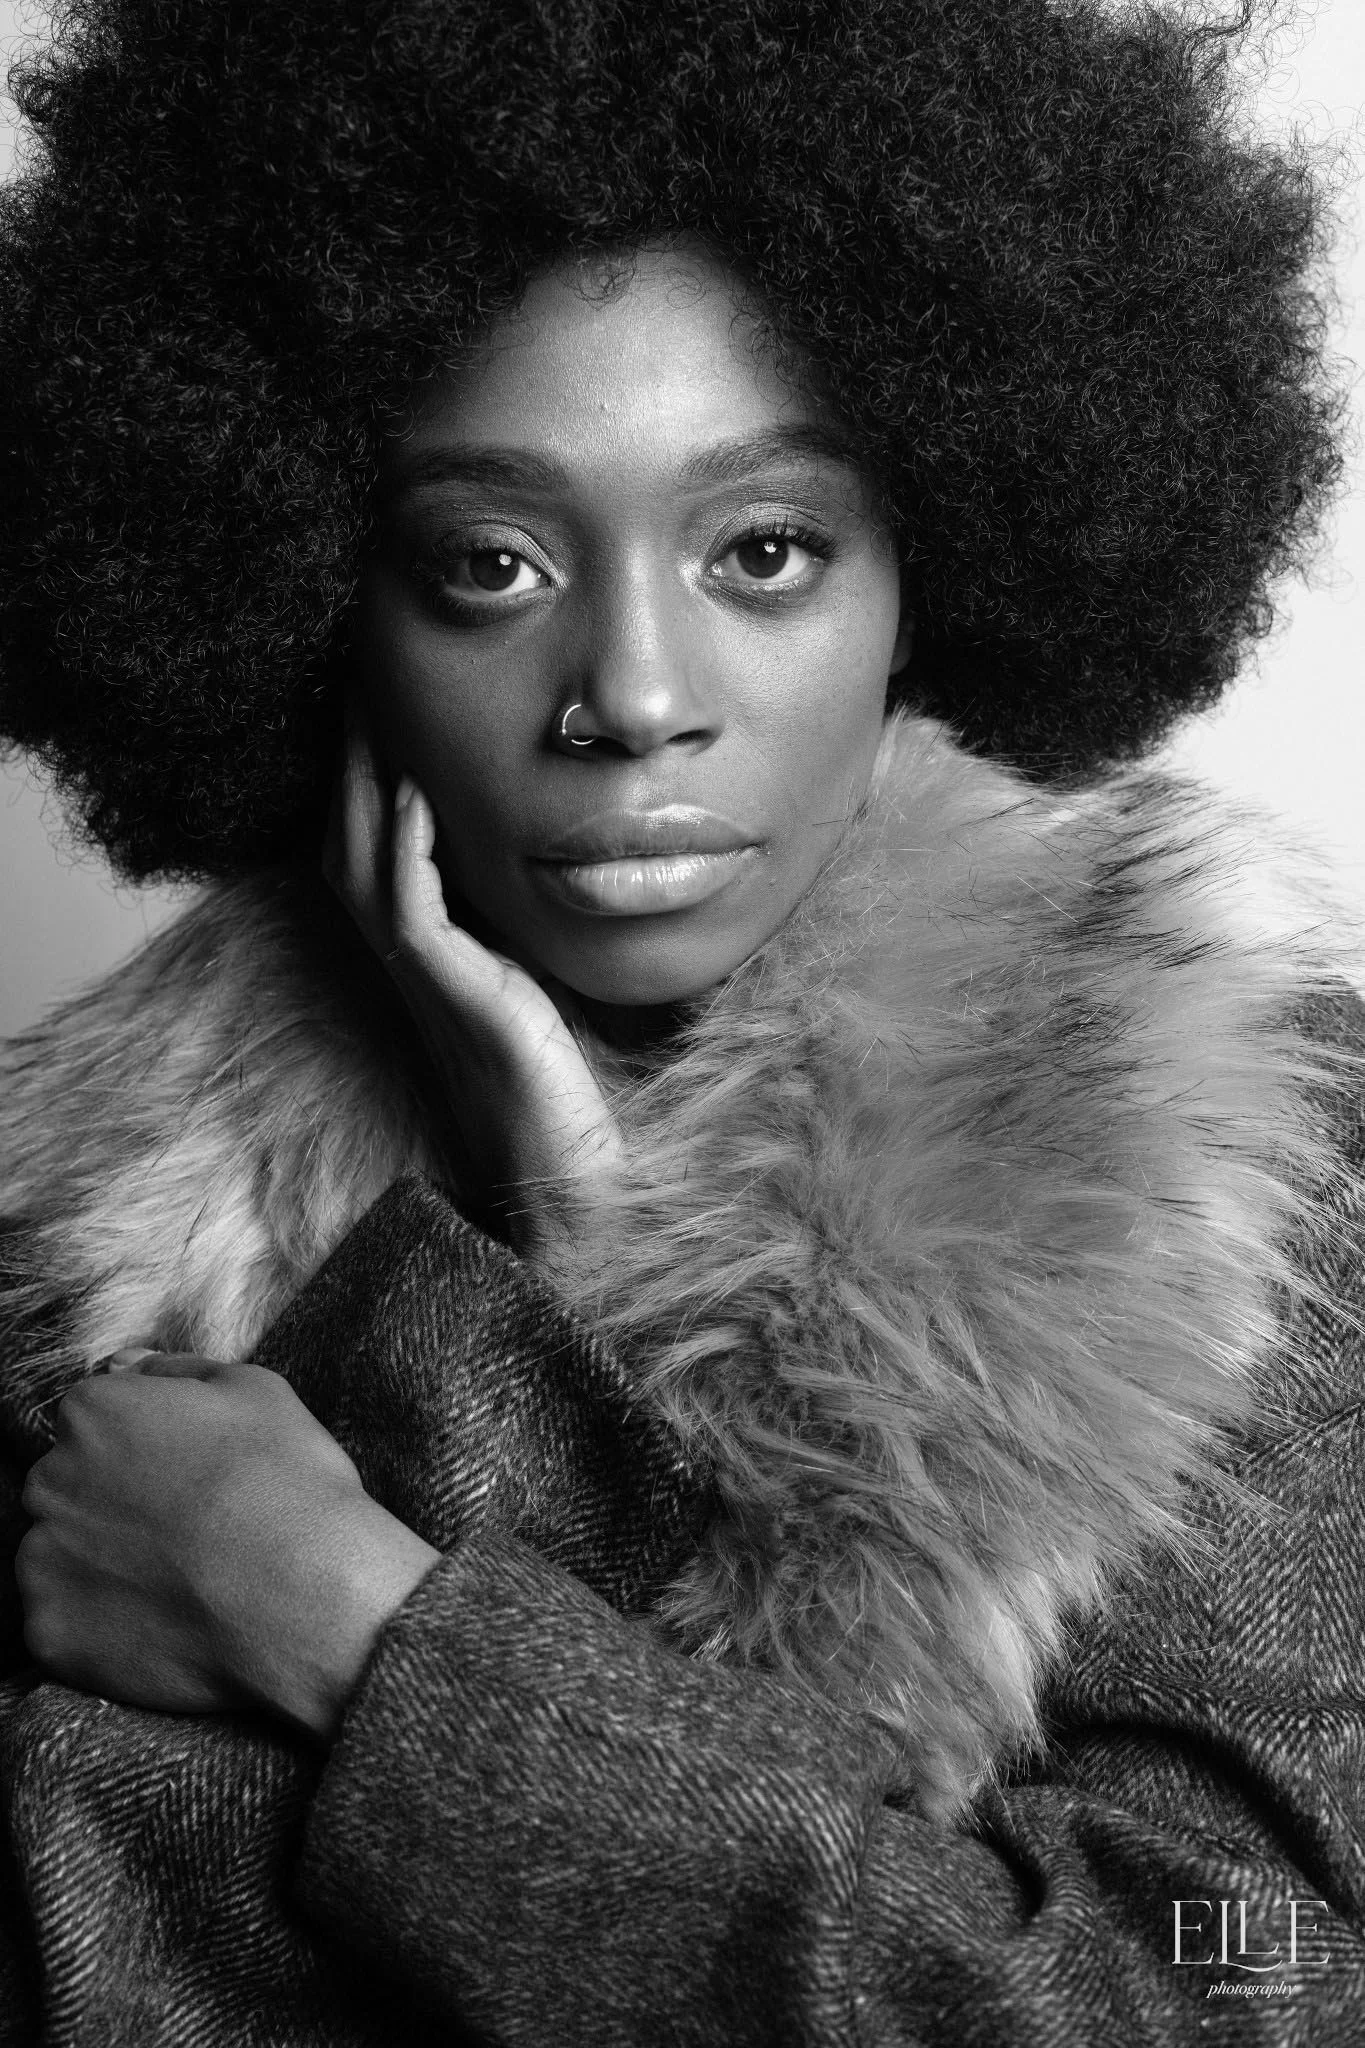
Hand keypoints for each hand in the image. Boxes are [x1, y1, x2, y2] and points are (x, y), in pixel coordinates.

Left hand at [18, 1354, 438, 1738]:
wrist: (306, 1598)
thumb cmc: (287, 1483)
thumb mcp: (255, 1391)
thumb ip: (174, 1371)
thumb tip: (126, 1366)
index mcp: (94, 1412)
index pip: (94, 1418)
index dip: (145, 1446)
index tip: (186, 1473)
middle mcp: (51, 1479)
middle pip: (68, 1484)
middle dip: (113, 1500)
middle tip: (185, 1526)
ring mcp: (43, 1560)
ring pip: (60, 1554)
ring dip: (103, 1562)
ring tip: (177, 1579)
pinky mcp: (49, 1632)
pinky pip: (64, 1623)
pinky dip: (102, 1625)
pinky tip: (162, 1621)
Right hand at [323, 704, 621, 1257]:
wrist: (568, 1168)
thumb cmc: (564, 1078)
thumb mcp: (540, 972)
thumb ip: (523, 917)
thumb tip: (551, 846)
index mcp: (425, 951)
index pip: (371, 843)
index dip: (362, 773)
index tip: (377, 697)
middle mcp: (409, 961)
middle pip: (346, 837)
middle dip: (347, 756)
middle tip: (354, 674)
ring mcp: (426, 981)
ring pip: (362, 863)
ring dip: (362, 782)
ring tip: (368, 708)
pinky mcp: (457, 998)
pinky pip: (410, 911)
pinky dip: (406, 849)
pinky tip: (413, 795)